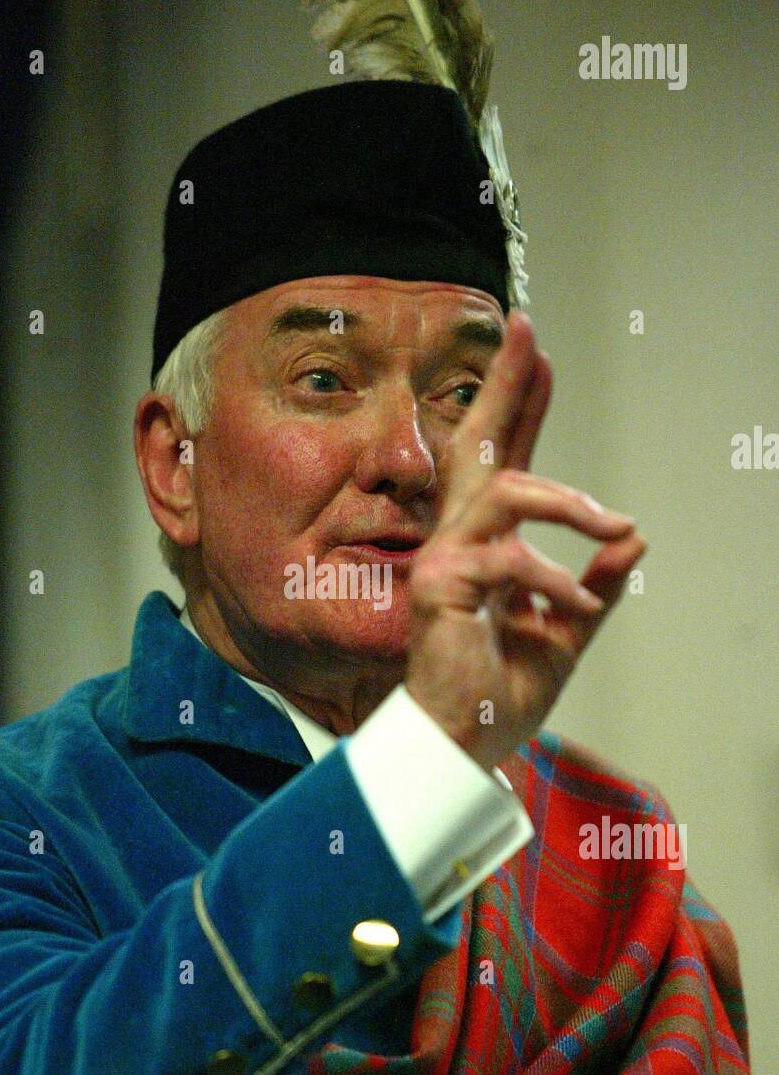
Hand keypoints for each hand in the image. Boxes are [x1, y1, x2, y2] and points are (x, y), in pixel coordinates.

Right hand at [405, 311, 646, 772]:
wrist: (464, 744)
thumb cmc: (499, 693)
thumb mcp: (564, 635)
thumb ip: (595, 588)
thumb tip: (634, 543)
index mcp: (486, 548)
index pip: (505, 464)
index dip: (525, 412)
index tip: (543, 363)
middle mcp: (458, 540)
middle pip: (478, 442)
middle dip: (506, 386)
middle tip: (527, 330)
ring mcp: (444, 557)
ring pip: (509, 489)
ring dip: (571, 501)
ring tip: (613, 524)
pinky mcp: (440, 584)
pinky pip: (510, 557)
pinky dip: (554, 580)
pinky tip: (576, 604)